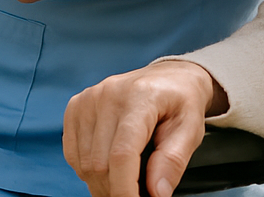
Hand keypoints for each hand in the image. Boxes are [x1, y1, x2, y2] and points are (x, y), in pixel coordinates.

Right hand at [63, 60, 223, 196]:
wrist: (170, 78)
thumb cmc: (181, 102)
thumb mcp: (191, 129)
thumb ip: (173, 161)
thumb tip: (157, 193)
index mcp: (141, 96)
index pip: (122, 154)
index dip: (125, 189)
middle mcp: (109, 94)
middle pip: (100, 162)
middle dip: (116, 189)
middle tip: (135, 194)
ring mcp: (89, 99)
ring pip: (84, 163)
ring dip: (102, 182)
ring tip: (125, 179)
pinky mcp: (76, 106)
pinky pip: (73, 153)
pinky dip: (88, 169)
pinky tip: (109, 165)